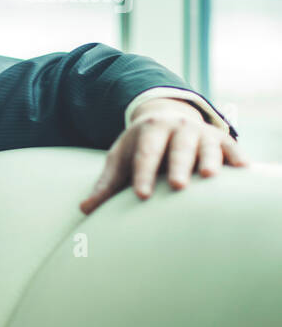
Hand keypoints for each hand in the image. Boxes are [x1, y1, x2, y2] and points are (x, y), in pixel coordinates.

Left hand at [80, 98, 247, 213]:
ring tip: (210, 177)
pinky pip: (231, 147)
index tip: (141, 195)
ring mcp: (201, 132)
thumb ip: (106, 184)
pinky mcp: (221, 139)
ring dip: (209, 160)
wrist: (166, 118)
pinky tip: (242, 170)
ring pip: (207, 145)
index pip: (145, 154)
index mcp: (149, 130)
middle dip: (178, 166)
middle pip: (178, 148)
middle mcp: (177, 127)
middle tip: (178, 185)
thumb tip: (84, 209)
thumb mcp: (121, 159)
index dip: (143, 174)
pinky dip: (236, 157)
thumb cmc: (139, 147)